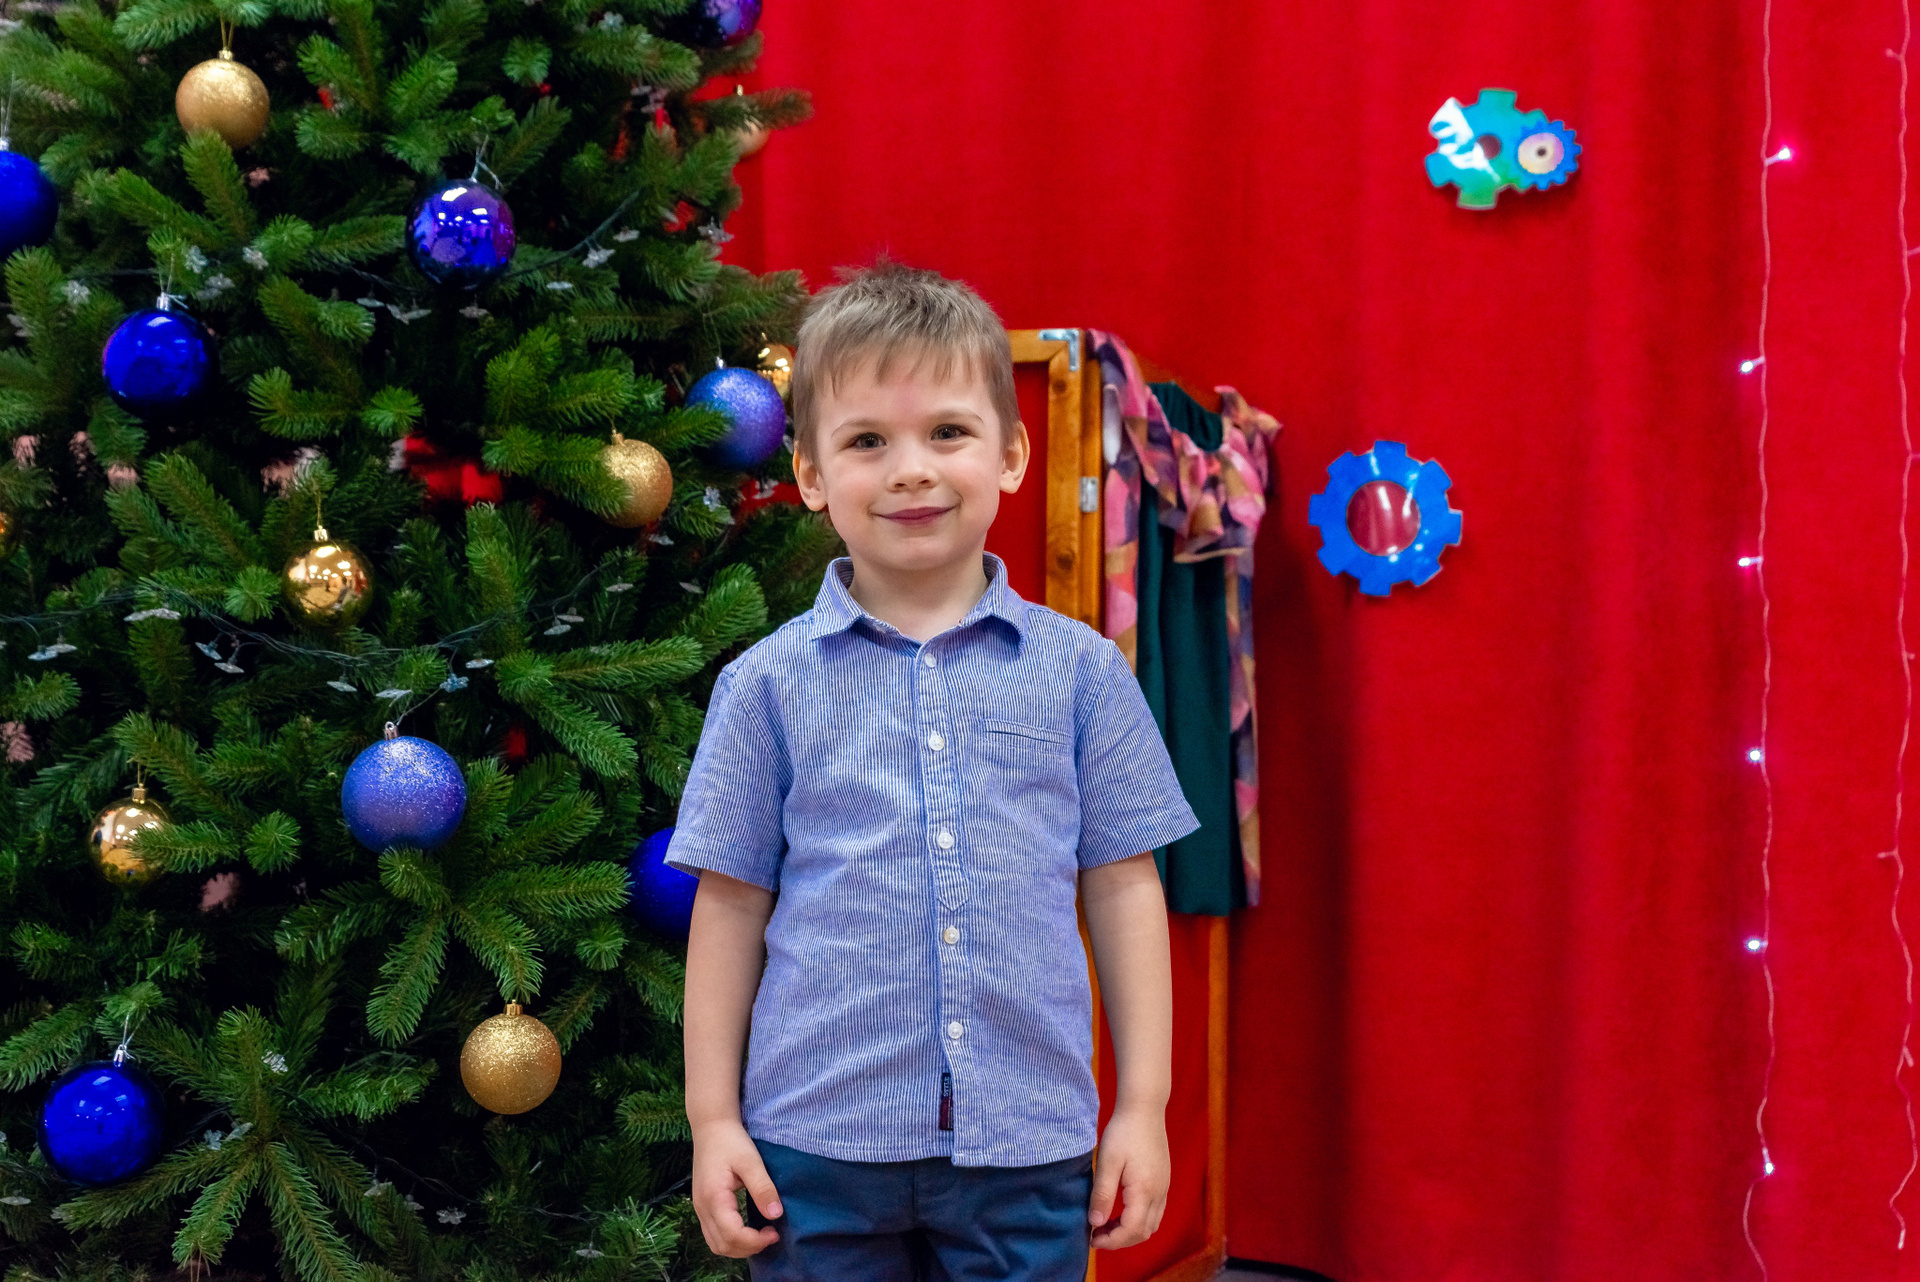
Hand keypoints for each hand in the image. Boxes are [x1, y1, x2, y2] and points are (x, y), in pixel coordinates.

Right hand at [691, 1119, 781, 1257]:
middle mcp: (702, 1208)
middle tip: (771, 1235)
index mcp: (713, 1198)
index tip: (775, 1231)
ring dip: (739, 1247)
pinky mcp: (702, 1207)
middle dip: (748, 1247)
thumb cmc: (731, 1141)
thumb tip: (776, 1215)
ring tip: (761, 1235)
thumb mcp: (751, 1161)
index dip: (755, 1241)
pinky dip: (731, 1240)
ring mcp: (699, 1209)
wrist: (710, 1127)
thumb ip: (763, 1188)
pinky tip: (747, 1230)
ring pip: (716, 1244)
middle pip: (722, 1246)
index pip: (732, 1235)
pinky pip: (713, 1235)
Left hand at [1088, 1104, 1169, 1249]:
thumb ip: (1102, 1194)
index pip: (1131, 1230)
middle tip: (1097, 1234)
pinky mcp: (1163, 1181)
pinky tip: (1121, 1211)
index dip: (1111, 1241)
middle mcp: (1159, 1193)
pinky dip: (1138, 1220)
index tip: (1092, 1239)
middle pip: (1143, 1232)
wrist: (1144, 1109)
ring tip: (1107, 1224)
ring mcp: (1164, 1187)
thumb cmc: (1123, 1132)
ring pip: (1151, 1224)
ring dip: (1130, 1231)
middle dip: (1120, 1240)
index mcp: (1144, 1191)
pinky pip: (1155, 1212)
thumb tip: (1095, 1222)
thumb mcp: (1107, 1162)